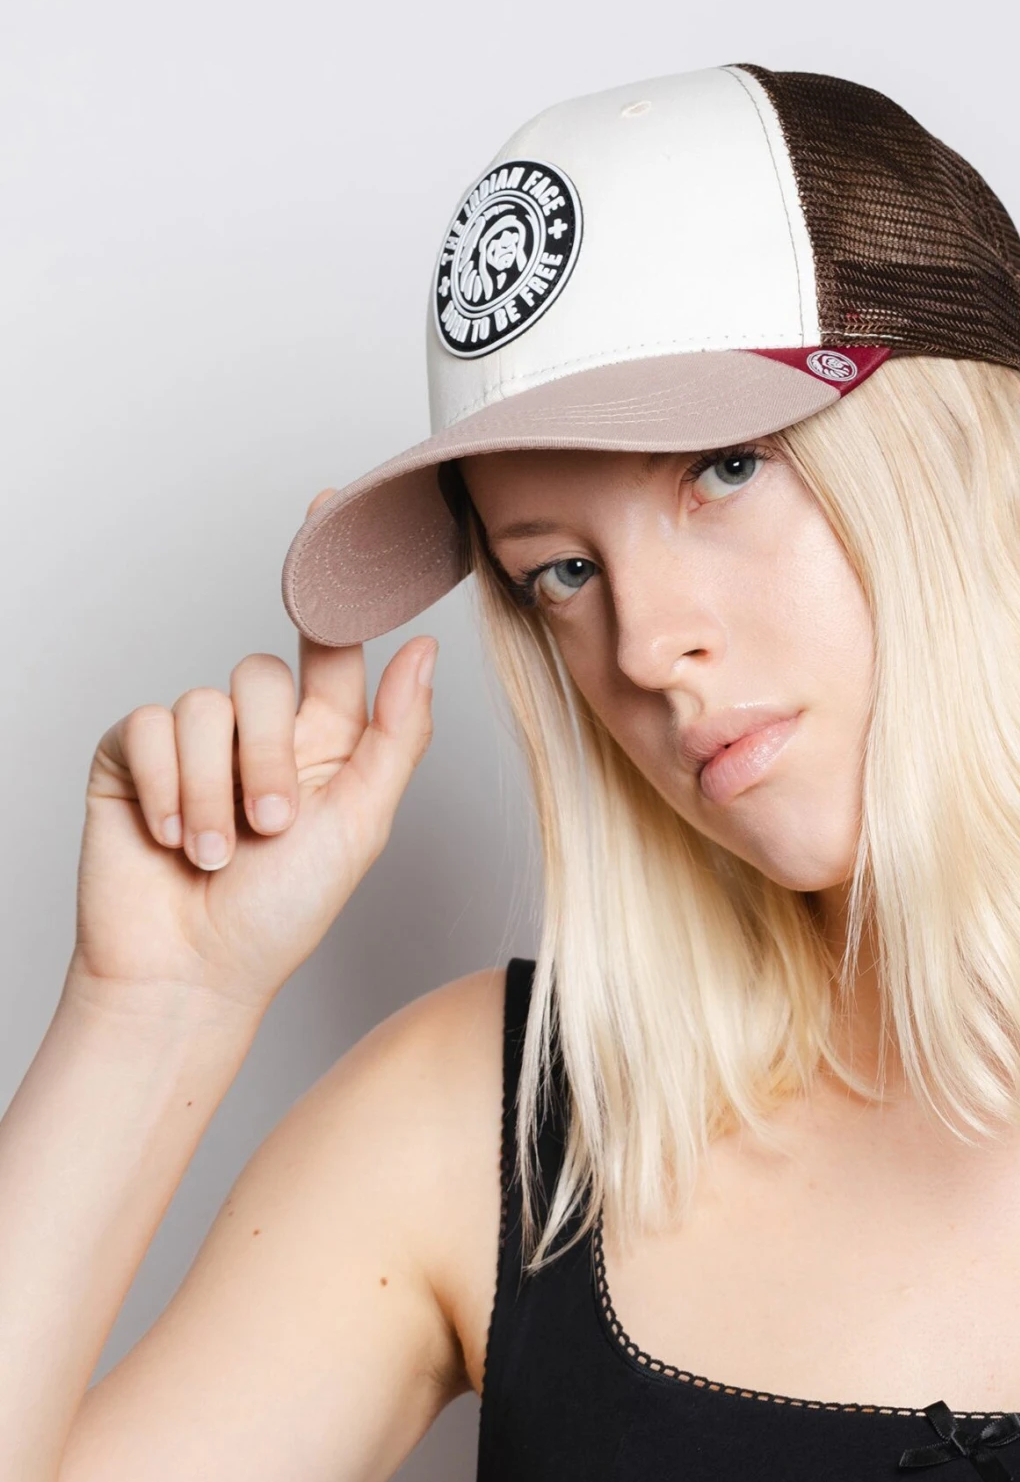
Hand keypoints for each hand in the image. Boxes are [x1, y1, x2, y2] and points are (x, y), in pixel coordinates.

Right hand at [70, 493, 437, 1016]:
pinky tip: (171, 836)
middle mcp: (257, 730)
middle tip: (270, 828)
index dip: (327, 579)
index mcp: (325, 739)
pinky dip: (170, 789)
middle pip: (262, 675)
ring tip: (218, 852)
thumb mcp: (360, 827)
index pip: (328, 642)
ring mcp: (192, 741)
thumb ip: (395, 735)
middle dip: (269, 757)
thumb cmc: (279, 917)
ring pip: (205, 705)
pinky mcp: (134, 756)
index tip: (328, 504)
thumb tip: (423, 649)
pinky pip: (152, 728)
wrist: (188, 976)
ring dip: (217, 791)